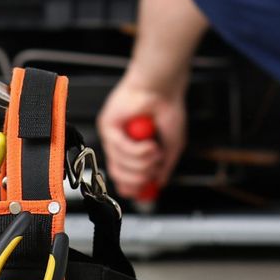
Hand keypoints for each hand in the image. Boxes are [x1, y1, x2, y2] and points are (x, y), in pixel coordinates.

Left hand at [97, 78, 187, 197]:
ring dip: (142, 162)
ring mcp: (112, 135)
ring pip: (120, 165)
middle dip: (140, 178)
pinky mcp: (107, 125)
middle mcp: (119, 143)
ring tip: (155, 149)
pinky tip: (149, 143)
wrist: (162, 88)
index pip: (123, 177)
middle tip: (154, 170)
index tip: (145, 191)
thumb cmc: (167, 109)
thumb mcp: (172, 145)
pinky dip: (137, 150)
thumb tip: (159, 183)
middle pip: (119, 176)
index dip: (133, 187)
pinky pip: (119, 149)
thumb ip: (165, 166)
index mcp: (131, 148)